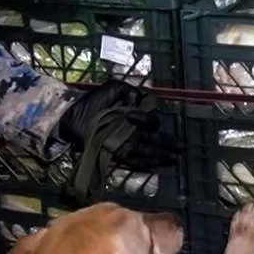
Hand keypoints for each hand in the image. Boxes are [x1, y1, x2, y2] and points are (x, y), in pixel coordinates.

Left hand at [58, 80, 179, 168]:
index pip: (149, 122)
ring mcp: (124, 142)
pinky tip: (156, 165)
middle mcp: (131, 130)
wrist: (73, 114)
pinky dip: (144, 163)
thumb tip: (139, 98)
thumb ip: (129, 91)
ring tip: (173, 159)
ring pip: (146, 150)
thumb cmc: (93, 100)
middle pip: (153, 138)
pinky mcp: (115, 152)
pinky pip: (133, 159)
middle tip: (181, 148)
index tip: (138, 117)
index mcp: (132, 115)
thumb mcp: (113, 88)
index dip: (149, 120)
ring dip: (160, 155)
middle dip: (167, 143)